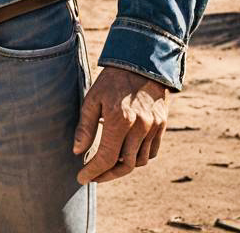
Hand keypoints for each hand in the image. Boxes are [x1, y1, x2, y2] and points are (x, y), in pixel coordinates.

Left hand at [72, 64, 169, 183]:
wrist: (141, 61)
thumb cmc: (112, 80)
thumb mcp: (93, 98)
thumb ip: (86, 126)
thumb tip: (77, 151)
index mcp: (119, 119)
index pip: (106, 157)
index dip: (93, 171)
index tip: (81, 178)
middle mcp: (139, 126)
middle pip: (125, 165)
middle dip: (107, 174)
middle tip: (94, 175)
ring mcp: (153, 127)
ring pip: (140, 161)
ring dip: (124, 167)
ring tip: (109, 164)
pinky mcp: (162, 125)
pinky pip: (152, 152)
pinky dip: (139, 158)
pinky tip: (127, 154)